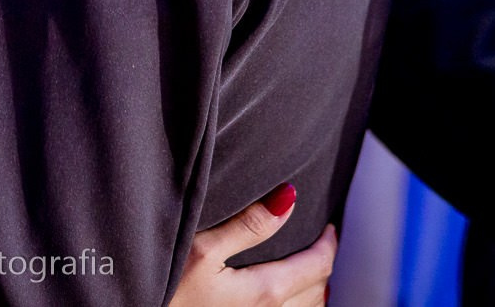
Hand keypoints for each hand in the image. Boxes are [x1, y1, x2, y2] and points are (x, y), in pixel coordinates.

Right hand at [171, 185, 336, 306]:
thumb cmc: (165, 288)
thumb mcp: (201, 249)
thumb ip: (248, 225)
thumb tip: (287, 198)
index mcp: (264, 292)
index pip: (316, 266)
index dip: (328, 244)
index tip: (329, 227)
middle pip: (317, 291)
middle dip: (322, 264)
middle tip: (320, 241)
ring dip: (313, 288)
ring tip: (308, 268)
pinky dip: (298, 305)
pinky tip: (286, 298)